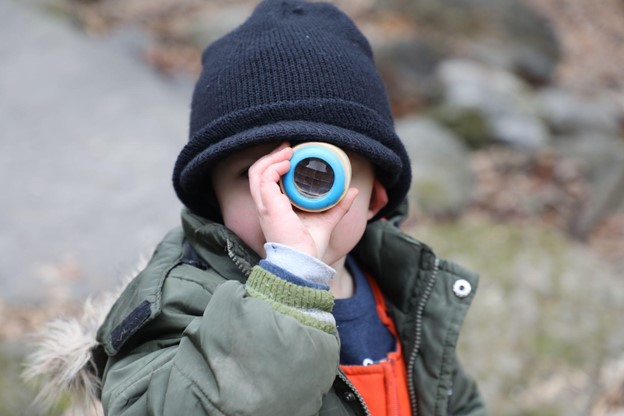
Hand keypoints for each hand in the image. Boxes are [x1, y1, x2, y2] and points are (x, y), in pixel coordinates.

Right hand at [248, 143, 358, 260]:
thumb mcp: (327, 221)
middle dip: (272, 156)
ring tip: (288, 151)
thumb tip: (352, 191)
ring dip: (272, 158)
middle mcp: (266, 206)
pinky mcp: (268, 206)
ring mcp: (265, 206)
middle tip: (288, 146)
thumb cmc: (310, 249)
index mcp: (275, 209)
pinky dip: (274, 167)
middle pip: (258, 173)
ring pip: (257, 172)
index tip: (292, 154)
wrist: (303, 262)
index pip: (267, 182)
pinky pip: (264, 178)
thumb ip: (338, 206)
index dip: (276, 165)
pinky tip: (288, 163)